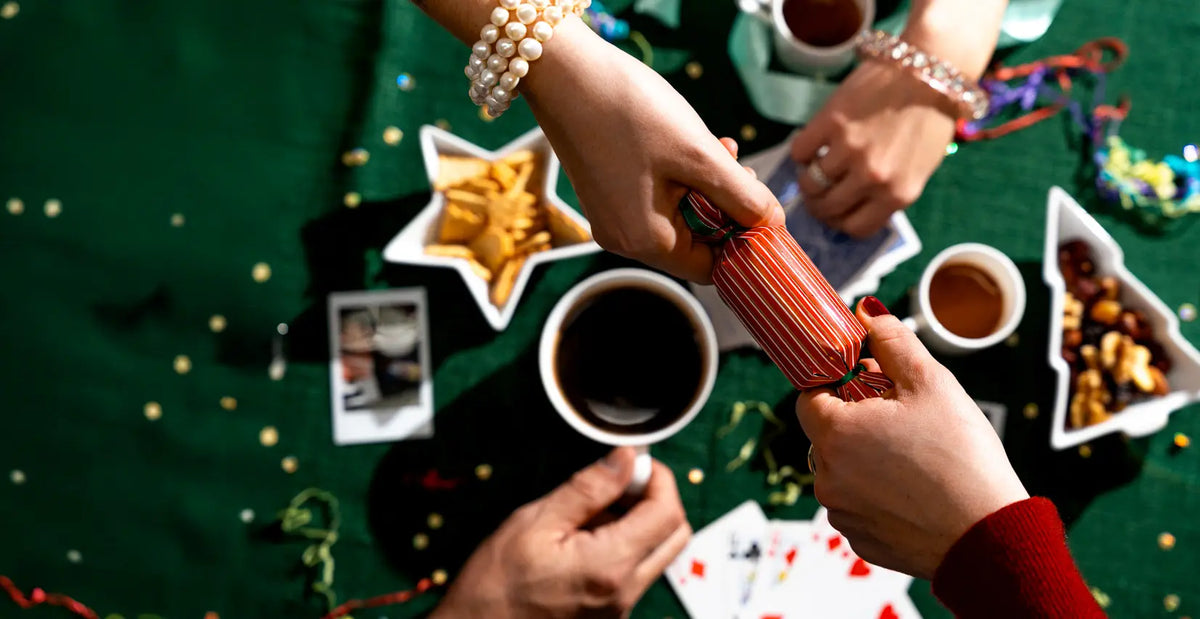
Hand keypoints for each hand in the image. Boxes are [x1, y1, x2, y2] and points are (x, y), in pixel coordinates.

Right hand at [430, 447, 690, 618]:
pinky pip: (636, 572)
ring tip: (592, 511)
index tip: (632, 462)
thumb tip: (625, 458)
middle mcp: (625, 592)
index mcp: (610, 566)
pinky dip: (625, 545)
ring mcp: (620, 608)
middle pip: (675, 535)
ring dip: (640, 522)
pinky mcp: (610, 614)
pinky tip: (585, 537)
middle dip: (658, 498)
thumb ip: (588, 489)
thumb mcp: (535, 522)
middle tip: (619, 482)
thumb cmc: (495, 584)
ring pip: (658, 554)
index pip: (667, 513)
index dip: (657, 478)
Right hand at [523, 19, 783, 282]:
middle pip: (696, 243)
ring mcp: (611, 218)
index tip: (764, 208)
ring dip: (706, 188)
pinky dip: (680, 179)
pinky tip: (689, 145)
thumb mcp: (699, 154)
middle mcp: (624, 239)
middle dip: (725, 207)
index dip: (744, 243)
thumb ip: (742, 196)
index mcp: (646, 241)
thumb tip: (772, 224)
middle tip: (740, 164)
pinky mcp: (605, 194)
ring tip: (716, 146)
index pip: (712, 268)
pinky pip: (655, 201)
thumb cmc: (629, 111)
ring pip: (679, 219)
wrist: (563, 72)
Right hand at [791, 61, 955, 237]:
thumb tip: (853, 206)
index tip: (834, 211)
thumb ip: (888, 192)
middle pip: (827, 208)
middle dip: (818, 204)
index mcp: (898, 195)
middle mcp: (872, 178)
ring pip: (810, 182)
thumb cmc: (929, 120)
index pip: (854, 228)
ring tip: (814, 165)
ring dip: (807, 177)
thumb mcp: (918, 169)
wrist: (929, 70)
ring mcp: (849, 150)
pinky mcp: (830, 123)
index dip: (839, 222)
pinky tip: (812, 144)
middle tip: (816, 191)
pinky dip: (801, 152)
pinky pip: (800, 151)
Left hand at [796, 298, 1028, 579]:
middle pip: (828, 434)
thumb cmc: (962, 456)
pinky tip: (917, 493)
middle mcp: (826, 476)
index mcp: (834, 433)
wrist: (990, 538)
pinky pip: (861, 506)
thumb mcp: (931, 383)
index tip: (869, 384)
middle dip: (859, 421)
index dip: (838, 384)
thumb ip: (893, 341)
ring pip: (845, 471)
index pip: (809, 396)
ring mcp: (841, 513)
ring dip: (869, 460)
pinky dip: (881, 496)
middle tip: (904, 419)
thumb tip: (867, 312)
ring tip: (917, 459)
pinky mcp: (861, 541)